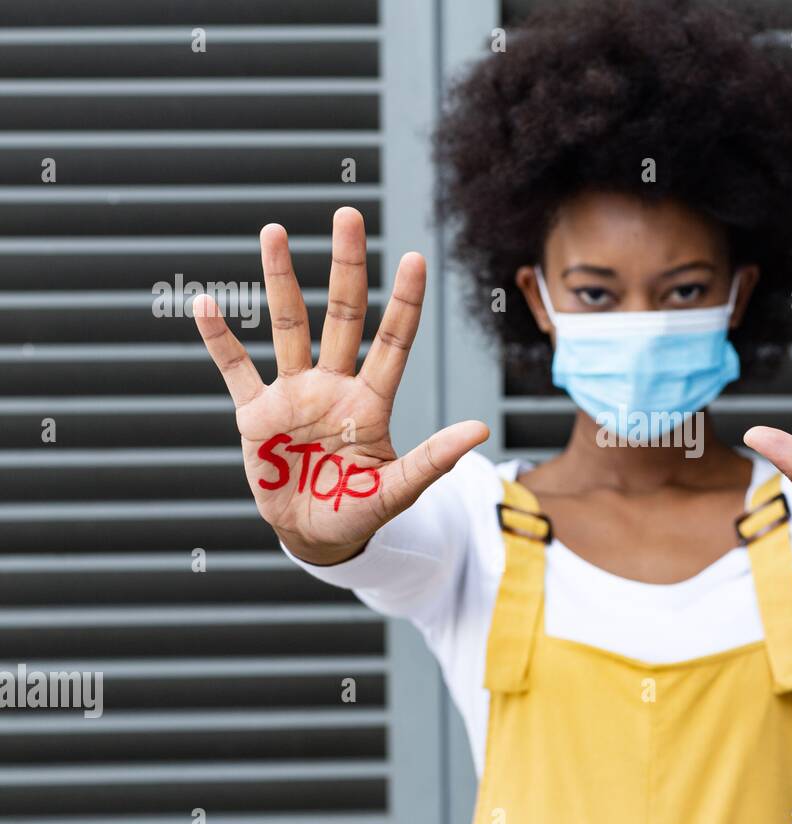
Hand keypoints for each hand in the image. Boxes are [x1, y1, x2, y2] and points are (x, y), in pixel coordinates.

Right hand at [194, 207, 488, 564]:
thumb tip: (481, 430)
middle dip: (345, 267)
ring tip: (274, 231)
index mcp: (371, 403)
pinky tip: (205, 302)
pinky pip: (235, 369)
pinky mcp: (255, 415)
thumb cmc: (359, 511)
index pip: (393, 342)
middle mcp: (333, 387)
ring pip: (288, 327)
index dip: (404, 302)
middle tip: (348, 215)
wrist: (314, 536)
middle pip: (342, 316)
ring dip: (280, 280)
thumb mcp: (397, 490)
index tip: (416, 258)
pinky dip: (219, 339)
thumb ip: (433, 460)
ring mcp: (293, 396)